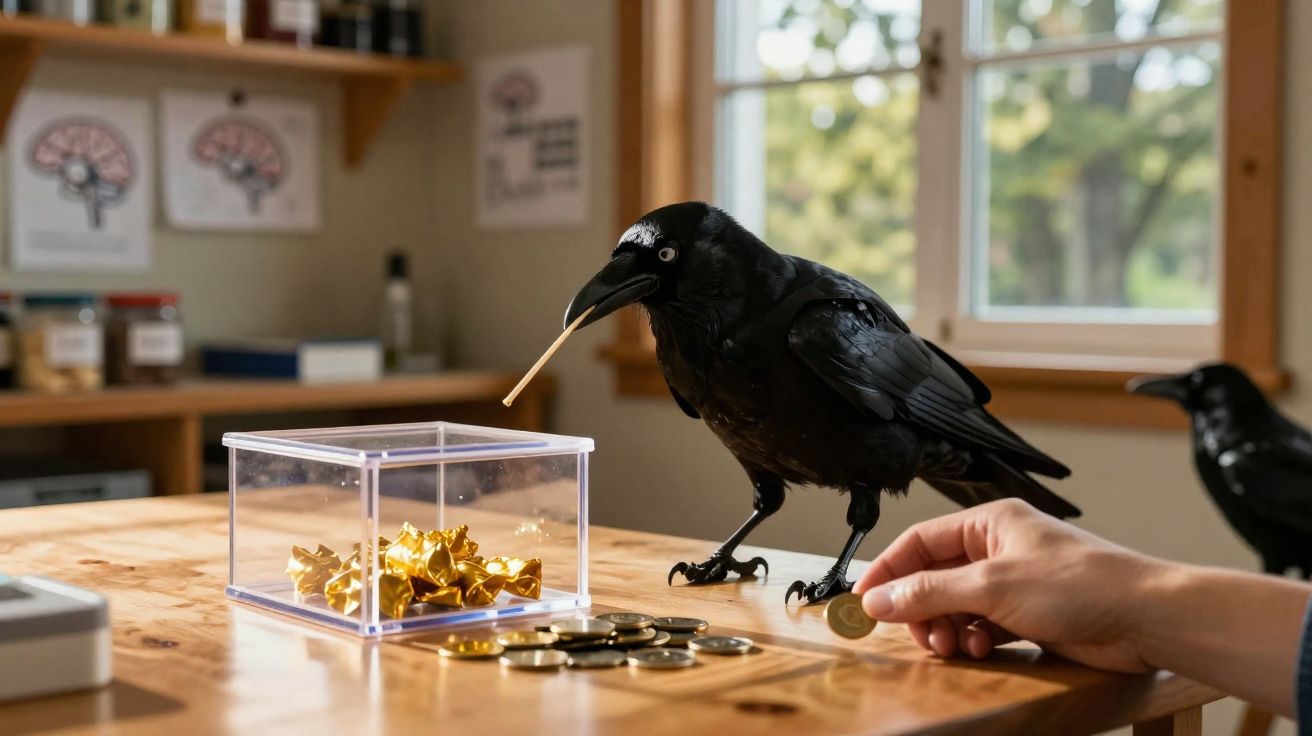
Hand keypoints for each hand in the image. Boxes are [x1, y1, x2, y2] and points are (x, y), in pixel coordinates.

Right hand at [852, 499, 1163, 671]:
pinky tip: (979, 649)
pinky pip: (980, 626)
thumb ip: (929, 592)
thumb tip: (880, 598)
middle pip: (934, 577)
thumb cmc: (1084, 584)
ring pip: (956, 605)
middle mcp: (999, 548)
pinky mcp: (1029, 614)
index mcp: (989, 523)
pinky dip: (973, 639)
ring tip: (953, 646)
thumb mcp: (991, 586)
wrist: (1145, 618)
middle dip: (921, 608)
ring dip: (947, 628)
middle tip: (919, 634)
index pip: (920, 541)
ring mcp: (1014, 582)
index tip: (864, 600)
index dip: (888, 570)